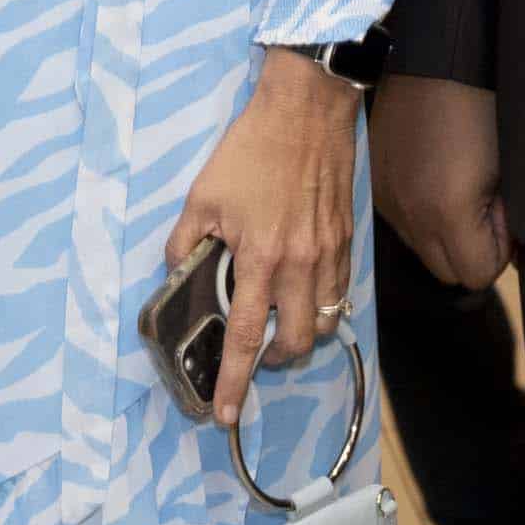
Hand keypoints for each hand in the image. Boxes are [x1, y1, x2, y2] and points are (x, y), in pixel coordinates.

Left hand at [169, 51, 362, 425]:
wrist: (305, 111)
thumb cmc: (251, 150)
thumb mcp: (201, 196)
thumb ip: (186, 243)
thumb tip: (178, 273)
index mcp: (260, 258)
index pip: (246, 335)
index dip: (235, 380)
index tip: (226, 413)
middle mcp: (300, 265)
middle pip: (297, 343)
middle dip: (275, 360)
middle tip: (257, 352)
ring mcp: (329, 254)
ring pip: (324, 322)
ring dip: (300, 333)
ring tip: (279, 320)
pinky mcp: (346, 240)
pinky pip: (338, 291)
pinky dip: (320, 302)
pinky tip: (301, 288)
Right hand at [371, 72, 510, 293]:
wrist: (433, 55)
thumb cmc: (483, 106)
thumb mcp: (508, 168)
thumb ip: (507, 217)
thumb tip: (508, 246)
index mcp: (445, 214)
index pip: (477, 276)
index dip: (498, 252)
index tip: (502, 213)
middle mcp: (408, 216)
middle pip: (446, 272)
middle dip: (470, 250)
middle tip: (484, 205)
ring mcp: (386, 200)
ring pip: (421, 249)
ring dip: (443, 234)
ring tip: (457, 186)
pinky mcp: (374, 183)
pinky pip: (402, 221)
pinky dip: (420, 213)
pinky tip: (430, 175)